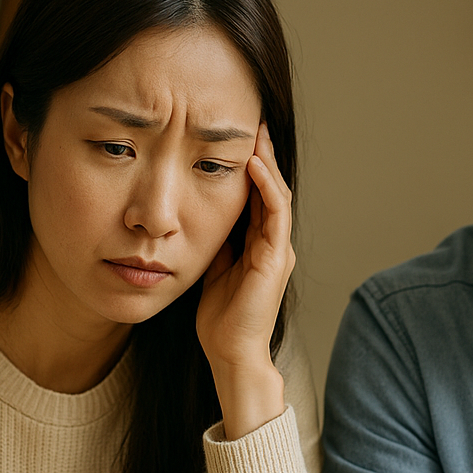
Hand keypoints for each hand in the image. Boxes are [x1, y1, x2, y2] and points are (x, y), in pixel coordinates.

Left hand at [196, 122, 293, 439]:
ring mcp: (278, 248)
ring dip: (267, 160)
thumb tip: (194, 215)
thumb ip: (212, 242)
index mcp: (258, 244)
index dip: (247, 163)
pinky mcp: (276, 257)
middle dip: (261, 152)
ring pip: (277, 192)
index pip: (255, 193)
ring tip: (256, 130)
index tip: (232, 133)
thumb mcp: (210, 269)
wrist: (232, 354)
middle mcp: (273, 242)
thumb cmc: (220, 320)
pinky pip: (276, 212)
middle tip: (250, 118)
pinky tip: (254, 163)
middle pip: (270, 186)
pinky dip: (266, 186)